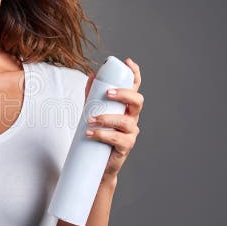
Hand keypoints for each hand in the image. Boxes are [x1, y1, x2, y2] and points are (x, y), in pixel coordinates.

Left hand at [83, 57, 143, 182]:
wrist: (97, 163)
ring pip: (125, 121)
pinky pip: (118, 139)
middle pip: (137, 101)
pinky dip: (103, 134)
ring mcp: (131, 132)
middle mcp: (132, 118)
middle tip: (107, 93)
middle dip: (124, 94)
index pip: (135, 87)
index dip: (135, 74)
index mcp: (126, 107)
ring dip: (106, 118)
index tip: (128, 62)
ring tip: (89, 120)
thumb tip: (91, 75)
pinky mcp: (126, 147)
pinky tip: (90, 133)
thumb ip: (92, 95)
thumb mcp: (92, 111)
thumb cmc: (97, 134)